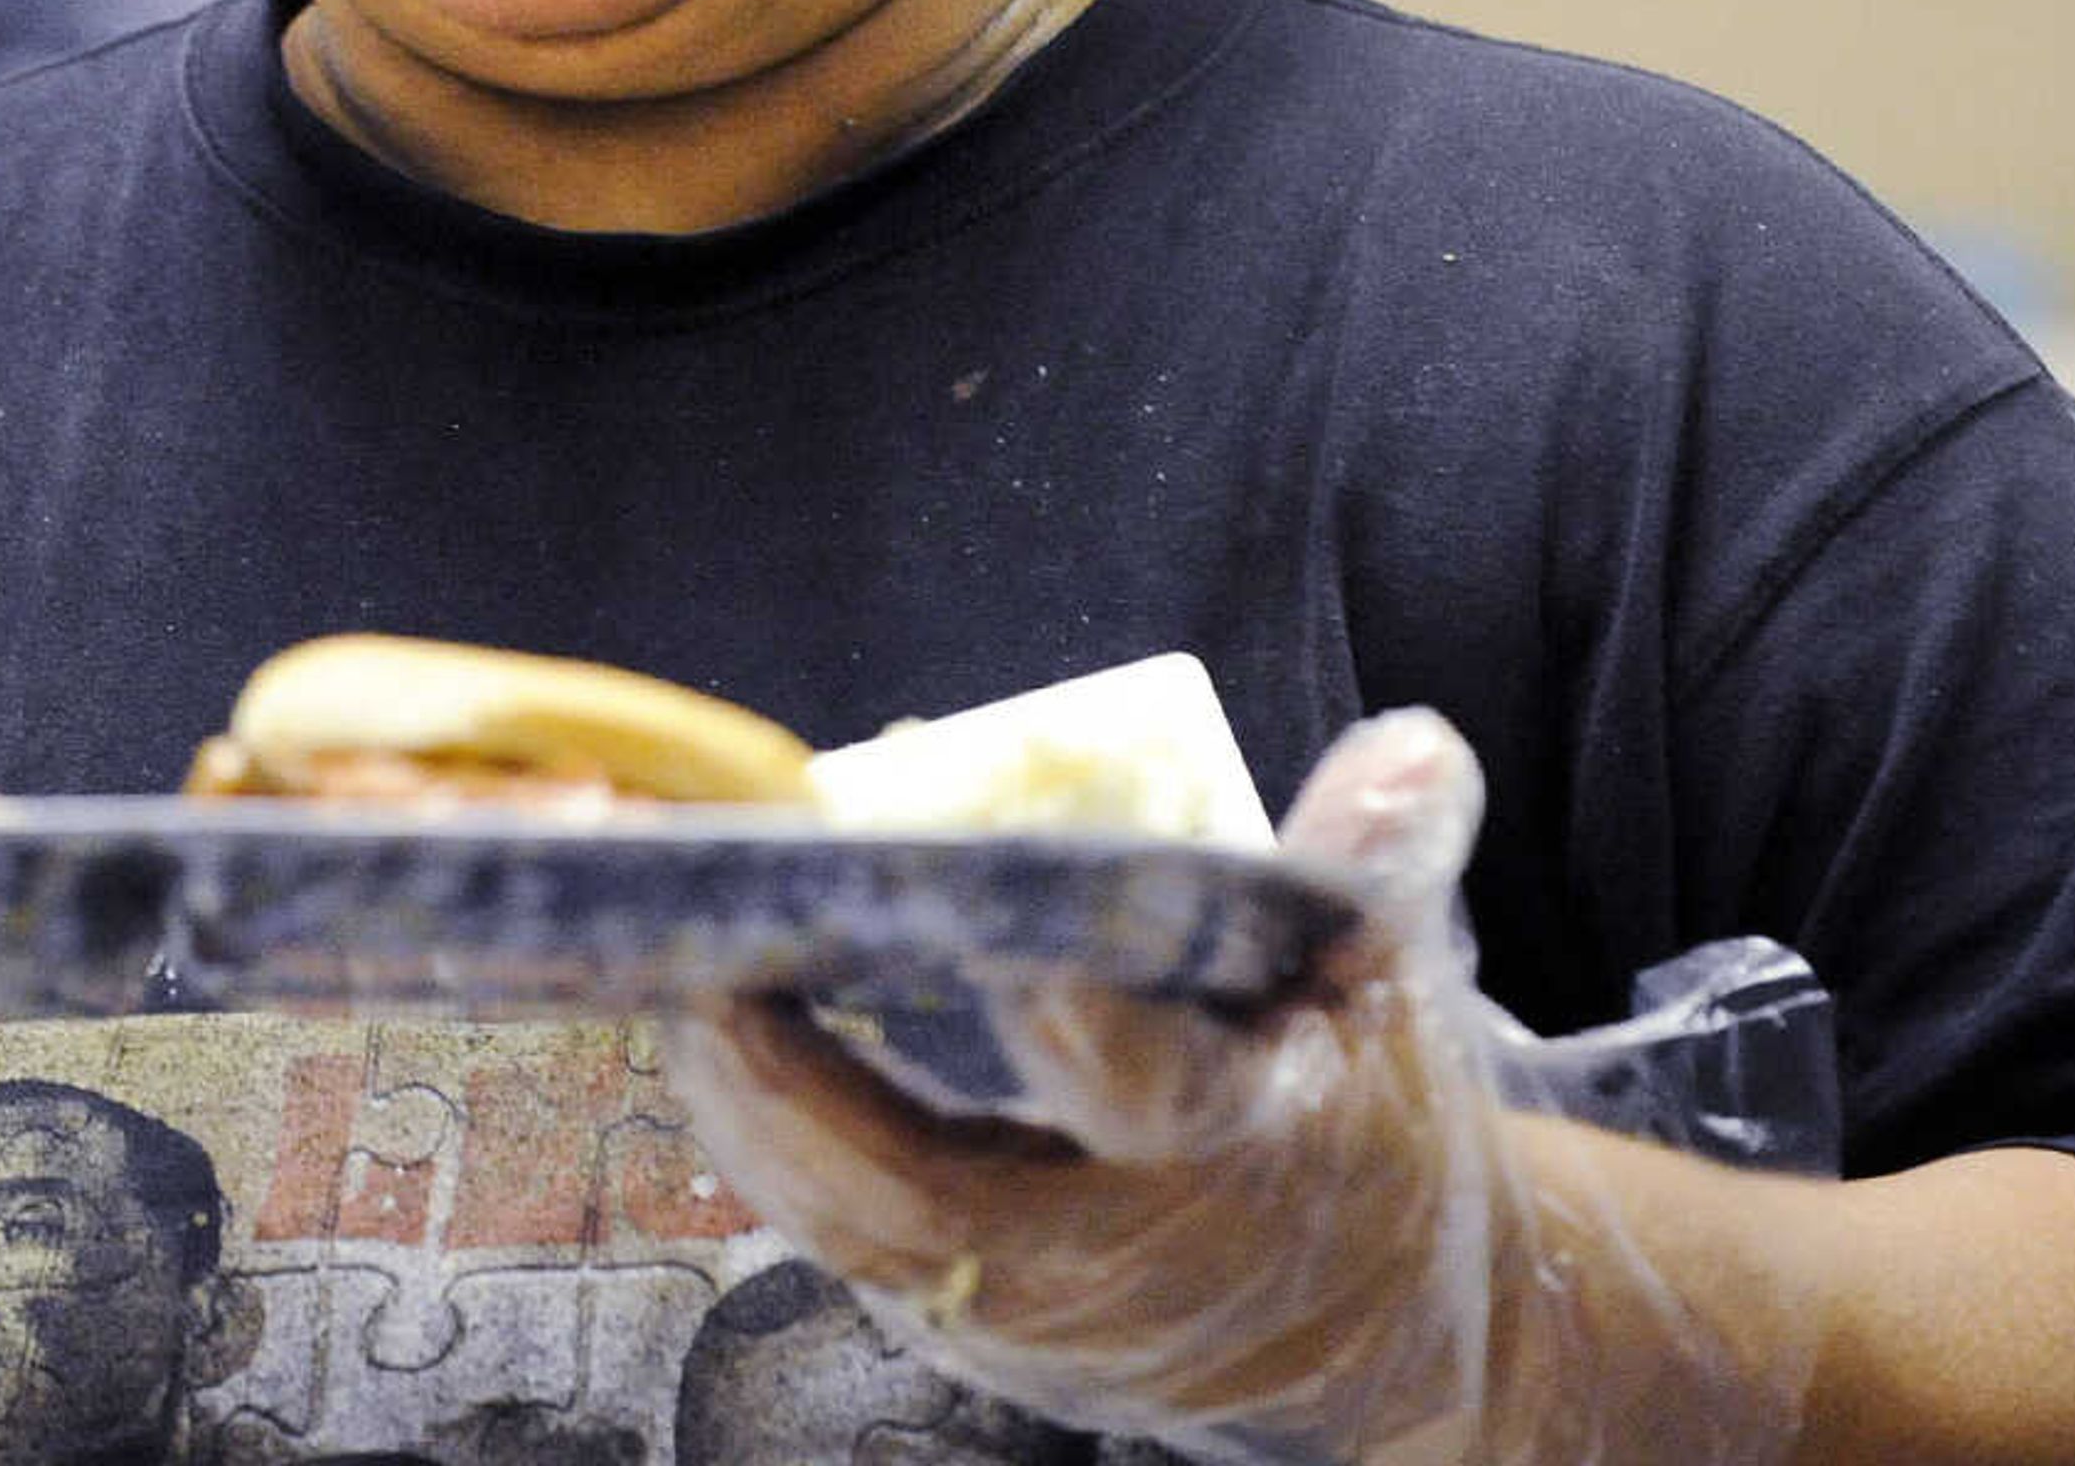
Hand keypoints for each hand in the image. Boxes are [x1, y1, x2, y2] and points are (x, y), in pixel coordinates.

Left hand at [664, 711, 1810, 1464]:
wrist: (1379, 1331)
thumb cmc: (1369, 1118)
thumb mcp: (1399, 991)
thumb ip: (1380, 859)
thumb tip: (1411, 742)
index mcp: (1246, 1150)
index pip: (1134, 1076)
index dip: (1052, 1001)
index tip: (966, 912)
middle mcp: (1122, 1254)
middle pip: (929, 1195)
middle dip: (798, 1089)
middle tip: (706, 961)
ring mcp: (1032, 1313)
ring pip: (852, 1231)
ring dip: (745, 1109)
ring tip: (663, 972)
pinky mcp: (968, 1323)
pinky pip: (839, 1236)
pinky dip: (763, 1135)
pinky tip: (697, 1027)